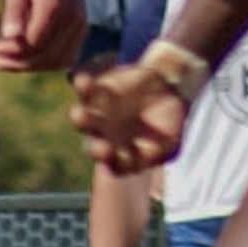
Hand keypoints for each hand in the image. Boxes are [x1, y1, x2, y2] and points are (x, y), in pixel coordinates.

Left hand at [0, 0, 87, 73]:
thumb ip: (14, 10)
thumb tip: (8, 37)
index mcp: (55, 7)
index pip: (33, 44)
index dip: (12, 52)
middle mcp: (73, 19)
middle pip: (47, 56)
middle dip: (19, 64)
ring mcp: (80, 24)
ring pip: (59, 60)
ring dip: (32, 66)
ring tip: (8, 62)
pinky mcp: (81, 27)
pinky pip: (66, 55)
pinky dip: (47, 61)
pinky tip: (26, 57)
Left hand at [70, 60, 189, 172]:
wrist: (164, 90)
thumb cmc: (165, 123)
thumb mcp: (167, 141)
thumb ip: (156, 151)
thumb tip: (147, 156)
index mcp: (122, 156)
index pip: (116, 165)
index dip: (119, 164)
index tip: (127, 160)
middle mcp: (105, 139)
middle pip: (95, 147)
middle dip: (97, 149)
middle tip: (103, 149)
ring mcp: (97, 116)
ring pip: (84, 119)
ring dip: (81, 118)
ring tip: (80, 115)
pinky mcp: (96, 92)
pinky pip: (85, 90)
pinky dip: (83, 85)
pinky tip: (82, 80)